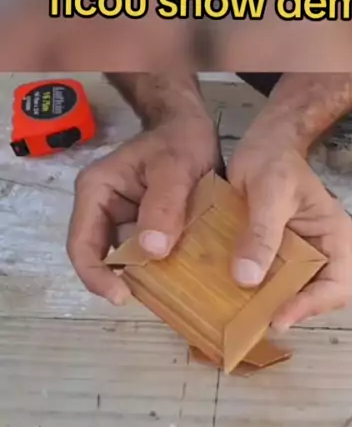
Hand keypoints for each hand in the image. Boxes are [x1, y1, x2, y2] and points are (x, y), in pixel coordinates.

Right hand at [67, 111, 219, 304]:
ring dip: (146, 276)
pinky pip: (147, 254)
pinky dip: (162, 266)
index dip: (96, 276)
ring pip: (127, 260)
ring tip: (172, 291)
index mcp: (96, 192)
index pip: (82, 245)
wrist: (193, 126)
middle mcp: (103, 209)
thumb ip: (163, 205)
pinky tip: (182, 276)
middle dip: (125, 281)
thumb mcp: (175, 168)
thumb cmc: (180, 140)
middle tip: (155, 299)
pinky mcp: (145, 227)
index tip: (122, 296)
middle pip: (102, 258)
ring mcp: (124, 220)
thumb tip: (150, 250)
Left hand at [228, 141, 351, 329]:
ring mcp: (302, 255)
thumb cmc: (274, 160)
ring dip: (270, 305)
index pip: (336, 288)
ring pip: (293, 293)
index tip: (277, 318)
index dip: (309, 307)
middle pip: (316, 298)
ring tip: (241, 314)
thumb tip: (247, 279)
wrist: (265, 140)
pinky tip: (233, 295)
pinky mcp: (279, 254)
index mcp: (335, 238)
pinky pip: (273, 280)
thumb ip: (261, 234)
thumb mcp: (268, 194)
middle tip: (254, 321)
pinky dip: (257, 291)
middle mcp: (323, 251)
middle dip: (288, 311)